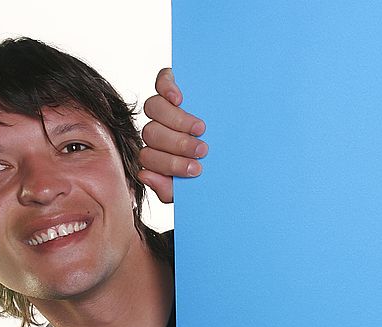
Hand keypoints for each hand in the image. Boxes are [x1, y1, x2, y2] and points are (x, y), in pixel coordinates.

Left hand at [139, 68, 207, 203]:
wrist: (236, 148)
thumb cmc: (214, 168)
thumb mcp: (196, 184)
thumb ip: (169, 189)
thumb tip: (145, 175)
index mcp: (158, 155)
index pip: (148, 158)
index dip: (168, 164)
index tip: (196, 169)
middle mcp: (157, 131)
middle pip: (151, 134)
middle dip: (178, 145)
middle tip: (203, 150)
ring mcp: (164, 107)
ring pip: (153, 109)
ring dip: (177, 121)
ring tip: (200, 129)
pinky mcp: (172, 86)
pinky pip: (161, 83)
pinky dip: (167, 89)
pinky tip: (179, 99)